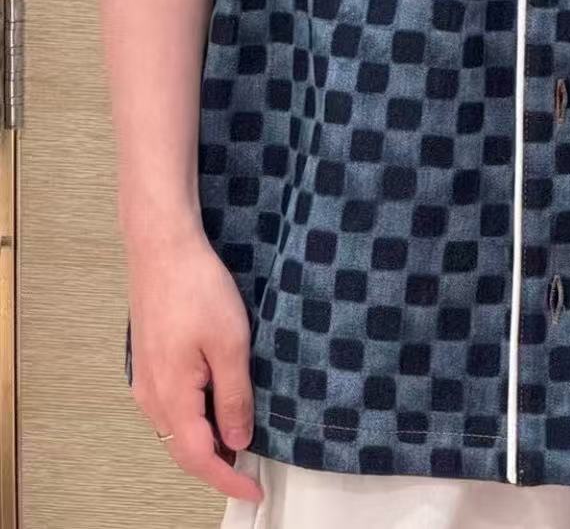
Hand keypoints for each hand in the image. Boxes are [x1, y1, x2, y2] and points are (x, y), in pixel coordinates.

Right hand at [125, 229, 263, 502]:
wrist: (163, 248)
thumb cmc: (199, 289)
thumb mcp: (231, 344)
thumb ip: (234, 396)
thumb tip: (238, 441)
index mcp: (171, 396)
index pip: (198, 457)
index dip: (226, 479)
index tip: (254, 491)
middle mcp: (150, 396)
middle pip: (183, 448)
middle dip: (216, 465)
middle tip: (251, 471)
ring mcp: (146, 379)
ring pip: (176, 428)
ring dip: (205, 442)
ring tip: (239, 442)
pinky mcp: (149, 361)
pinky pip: (171, 406)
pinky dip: (195, 419)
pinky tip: (216, 407)